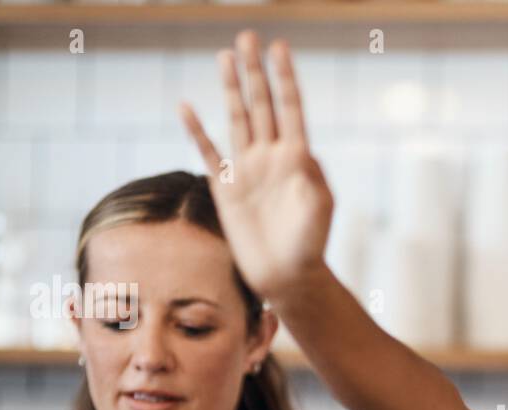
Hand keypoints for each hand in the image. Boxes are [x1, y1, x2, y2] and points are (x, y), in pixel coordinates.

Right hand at [179, 30, 333, 304]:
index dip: (284, 77)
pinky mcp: (226, 188)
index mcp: (297, 157)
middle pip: (262, 104)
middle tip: (249, 36)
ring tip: (227, 57)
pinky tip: (187, 107)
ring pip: (237, 119)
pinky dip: (197, 130)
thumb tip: (301, 151)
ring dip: (231, 89)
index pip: (290, 107)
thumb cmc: (311, 243)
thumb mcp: (320, 207)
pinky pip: (208, 152)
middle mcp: (270, 156)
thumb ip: (313, 177)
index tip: (280, 46)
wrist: (287, 276)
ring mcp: (247, 169)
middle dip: (255, 71)